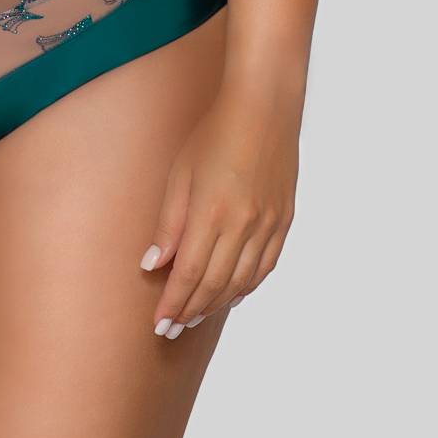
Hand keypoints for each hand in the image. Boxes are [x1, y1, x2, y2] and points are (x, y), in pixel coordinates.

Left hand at [139, 81, 300, 337]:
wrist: (265, 108)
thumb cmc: (215, 133)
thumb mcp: (180, 172)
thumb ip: (169, 223)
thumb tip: (153, 265)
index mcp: (213, 212)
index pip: (188, 274)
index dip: (173, 303)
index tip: (159, 324)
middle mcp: (244, 224)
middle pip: (214, 284)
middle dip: (190, 311)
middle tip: (172, 329)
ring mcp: (268, 224)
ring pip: (241, 282)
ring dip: (216, 303)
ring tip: (195, 316)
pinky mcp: (284, 220)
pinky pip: (265, 267)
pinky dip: (246, 286)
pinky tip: (231, 294)